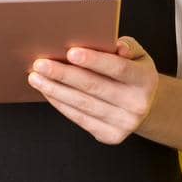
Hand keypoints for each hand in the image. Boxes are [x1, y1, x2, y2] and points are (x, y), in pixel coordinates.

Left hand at [26, 35, 160, 143]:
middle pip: (95, 87)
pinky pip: (80, 118)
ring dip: (55, 90)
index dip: (94, 60)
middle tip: (40, 63)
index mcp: (145, 80)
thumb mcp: (138, 56)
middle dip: (64, 74)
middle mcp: (137, 104)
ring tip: (35, 77)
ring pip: (83, 104)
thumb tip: (116, 46)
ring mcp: (123, 123)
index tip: (70, 52)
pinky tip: (47, 91)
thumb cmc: (133, 73)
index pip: (118, 68)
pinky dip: (60, 104)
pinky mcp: (110, 135)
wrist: (145, 107)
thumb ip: (127, 46)